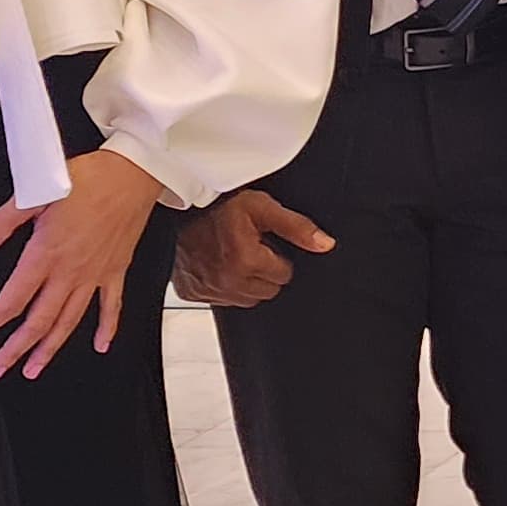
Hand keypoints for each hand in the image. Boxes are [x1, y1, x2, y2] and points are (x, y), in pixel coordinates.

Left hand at [0, 148, 163, 379]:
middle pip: (39, 321)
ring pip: (70, 321)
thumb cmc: (86, 179)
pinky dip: (107, 328)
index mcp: (46, 254)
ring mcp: (96, 274)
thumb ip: (1, 223)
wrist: (132, 174)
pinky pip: (111, 306)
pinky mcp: (116, 269)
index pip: (12, 300)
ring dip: (50, 348)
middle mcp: (71, 272)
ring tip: (33, 369)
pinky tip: (100, 346)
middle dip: (15, 349)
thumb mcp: (34, 193)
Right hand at [171, 185, 333, 306]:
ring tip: (235, 255)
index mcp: (246, 261)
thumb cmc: (221, 205)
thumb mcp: (264, 207)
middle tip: (251, 248)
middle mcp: (226, 281)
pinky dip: (223, 286)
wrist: (181, 208)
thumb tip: (325, 244)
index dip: (278, 258)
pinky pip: (221, 300)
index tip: (265, 244)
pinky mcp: (192, 293)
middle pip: (267, 291)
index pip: (284, 275)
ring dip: (246, 281)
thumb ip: (297, 227)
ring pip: (246, 299)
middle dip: (264, 271)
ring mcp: (207, 290)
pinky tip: (218, 264)